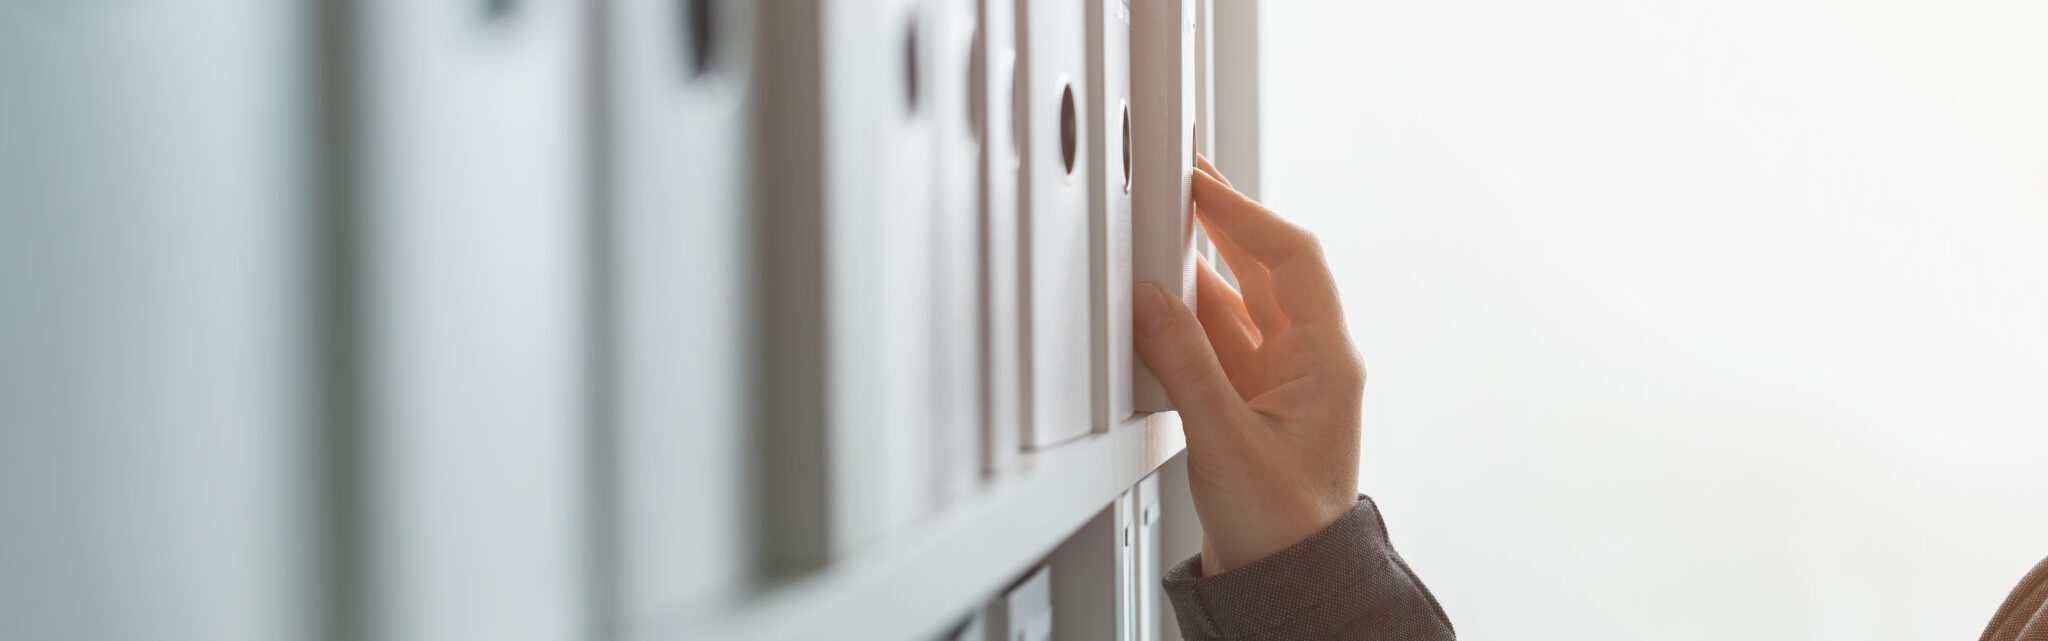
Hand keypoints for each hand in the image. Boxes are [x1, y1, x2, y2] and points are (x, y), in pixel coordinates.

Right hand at [1133, 156, 1364, 575]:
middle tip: (1180, 186)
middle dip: (1221, 227)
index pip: (1291, 259)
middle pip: (1263, 272)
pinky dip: (1182, 323)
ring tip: (1155, 241)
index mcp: (1327, 361)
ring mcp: (1276, 383)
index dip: (1245, 214)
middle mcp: (1307, 363)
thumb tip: (1153, 301)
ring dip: (1196, 276)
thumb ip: (1185, 363)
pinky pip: (1213, 345)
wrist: (1284, 585)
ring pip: (1233, 307)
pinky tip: (1154, 310)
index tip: (1202, 185)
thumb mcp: (1225, 438)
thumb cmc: (1283, 527)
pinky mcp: (1246, 405)